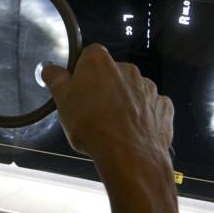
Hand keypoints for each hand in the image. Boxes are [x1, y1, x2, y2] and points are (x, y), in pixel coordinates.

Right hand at [41, 44, 173, 179]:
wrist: (129, 155)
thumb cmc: (92, 126)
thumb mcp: (62, 102)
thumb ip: (56, 80)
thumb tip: (50, 69)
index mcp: (99, 62)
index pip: (88, 57)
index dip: (82, 74)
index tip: (78, 92)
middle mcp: (127, 68)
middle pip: (112, 74)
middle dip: (104, 89)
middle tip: (93, 113)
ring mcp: (148, 87)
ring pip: (132, 91)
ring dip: (124, 103)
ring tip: (114, 127)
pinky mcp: (163, 106)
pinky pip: (150, 107)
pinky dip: (143, 116)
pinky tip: (133, 131)